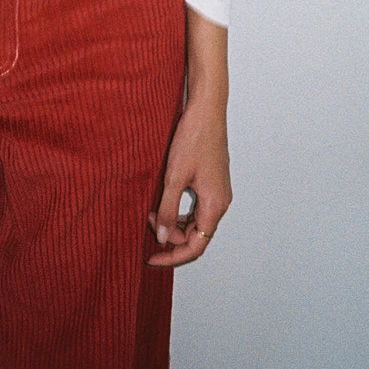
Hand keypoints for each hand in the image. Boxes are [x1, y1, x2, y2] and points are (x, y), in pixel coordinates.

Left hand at [147, 95, 231, 266]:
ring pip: (196, 221)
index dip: (173, 256)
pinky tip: (164, 199)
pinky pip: (197, 206)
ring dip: (174, 221)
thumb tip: (162, 237)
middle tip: (148, 223)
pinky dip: (180, 208)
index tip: (153, 258)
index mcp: (215, 205)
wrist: (207, 110)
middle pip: (197, 235)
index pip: (196, 246)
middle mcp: (220, 202)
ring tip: (152, 210)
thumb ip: (167, 210)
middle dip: (171, 235)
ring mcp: (218, 191)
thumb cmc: (194, 138)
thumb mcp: (174, 177)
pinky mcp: (212, 181)